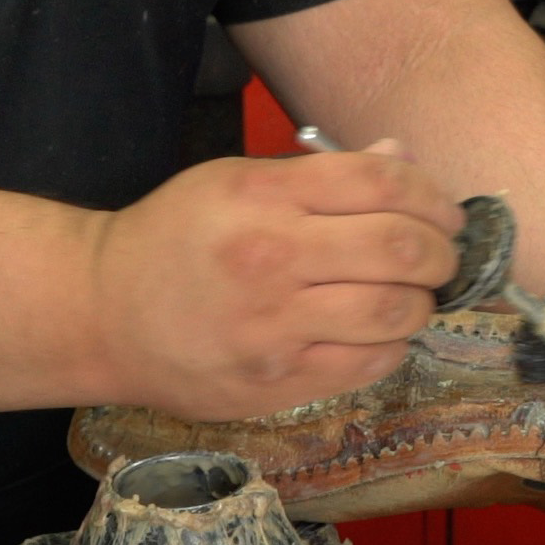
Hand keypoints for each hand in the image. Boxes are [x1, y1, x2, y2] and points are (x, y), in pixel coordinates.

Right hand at [83, 143, 461, 419]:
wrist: (101, 314)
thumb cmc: (174, 238)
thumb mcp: (235, 181)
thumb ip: (321, 175)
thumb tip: (404, 162)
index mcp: (263, 194)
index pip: (382, 183)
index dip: (432, 196)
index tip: (444, 213)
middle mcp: (272, 257)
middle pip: (400, 249)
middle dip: (441, 253)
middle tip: (441, 258)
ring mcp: (274, 327)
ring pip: (394, 312)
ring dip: (421, 303)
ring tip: (412, 296)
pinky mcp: (274, 382)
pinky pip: (366, 365)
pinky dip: (390, 346)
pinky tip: (378, 333)